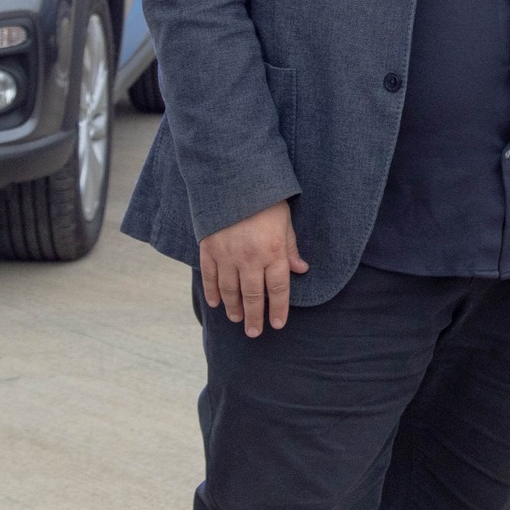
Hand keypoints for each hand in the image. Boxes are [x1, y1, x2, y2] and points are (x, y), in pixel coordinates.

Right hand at [199, 199, 309, 337]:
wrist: (234, 178)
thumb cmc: (265, 198)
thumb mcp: (285, 220)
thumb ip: (290, 247)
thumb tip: (300, 270)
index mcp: (273, 251)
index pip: (278, 289)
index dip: (278, 309)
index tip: (277, 324)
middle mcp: (250, 258)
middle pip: (252, 295)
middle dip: (254, 316)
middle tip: (254, 332)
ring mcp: (227, 255)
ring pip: (230, 290)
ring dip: (233, 308)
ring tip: (237, 319)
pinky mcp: (209, 249)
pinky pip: (209, 277)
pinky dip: (212, 292)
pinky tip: (216, 303)